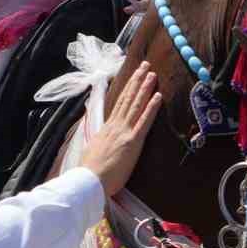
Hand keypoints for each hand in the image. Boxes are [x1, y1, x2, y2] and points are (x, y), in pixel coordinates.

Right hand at [78, 63, 160, 196]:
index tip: (133, 77)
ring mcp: (124, 132)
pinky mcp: (133, 142)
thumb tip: (100, 138)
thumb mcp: (92, 150)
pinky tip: (158, 96)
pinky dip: (151, 107)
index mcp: (106, 128)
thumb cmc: (89, 172)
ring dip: (145, 88)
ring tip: (152, 74)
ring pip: (136, 104)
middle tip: (145, 66)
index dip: (127, 89)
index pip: (119, 103)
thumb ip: (99, 141)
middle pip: (128, 98)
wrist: (88, 181)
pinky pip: (144, 121)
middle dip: (137, 81)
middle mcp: (115, 126)